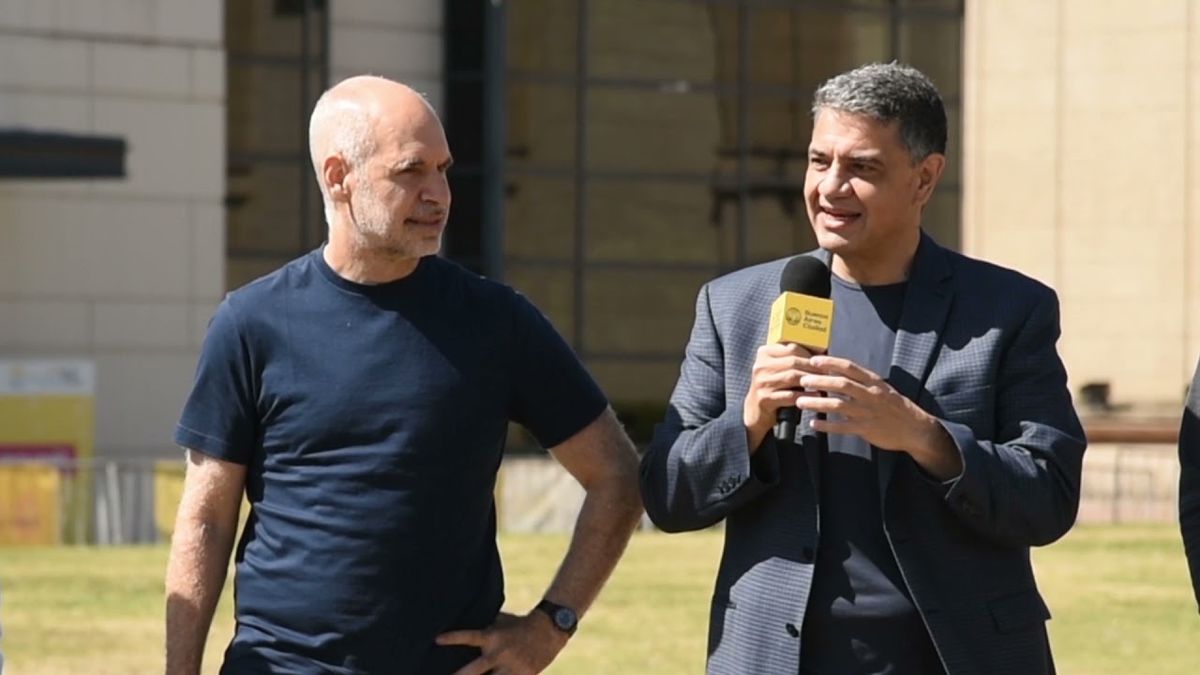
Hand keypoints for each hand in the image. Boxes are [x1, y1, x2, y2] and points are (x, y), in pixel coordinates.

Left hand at [437, 611, 567, 674]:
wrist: (549, 630)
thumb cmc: (519, 625)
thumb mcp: (501, 622)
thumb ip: (484, 627)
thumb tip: (463, 620)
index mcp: (493, 637)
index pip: (469, 637)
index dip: (453, 638)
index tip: (437, 640)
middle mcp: (500, 653)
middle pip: (476, 669)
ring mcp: (512, 667)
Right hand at [743, 343, 817, 451]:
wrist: (755, 410)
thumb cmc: (773, 387)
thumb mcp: (777, 369)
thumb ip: (792, 359)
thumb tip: (820, 353)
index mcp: (764, 354)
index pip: (791, 348)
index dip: (810, 354)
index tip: (823, 361)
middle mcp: (760, 366)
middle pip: (793, 362)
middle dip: (813, 368)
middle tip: (828, 373)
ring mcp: (761, 383)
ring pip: (792, 377)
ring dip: (811, 381)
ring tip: (824, 383)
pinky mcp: (764, 398)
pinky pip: (790, 395)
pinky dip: (805, 395)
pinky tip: (817, 396)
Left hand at [795, 355, 961, 478]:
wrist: (915, 428)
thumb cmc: (894, 406)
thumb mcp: (881, 388)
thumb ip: (861, 381)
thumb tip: (836, 371)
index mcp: (874, 382)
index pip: (850, 367)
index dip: (831, 362)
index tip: (813, 360)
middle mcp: (870, 394)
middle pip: (841, 384)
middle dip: (819, 381)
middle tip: (801, 380)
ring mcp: (868, 412)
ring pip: (838, 405)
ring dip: (817, 403)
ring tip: (800, 402)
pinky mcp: (866, 429)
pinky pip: (842, 427)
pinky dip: (827, 425)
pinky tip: (813, 423)